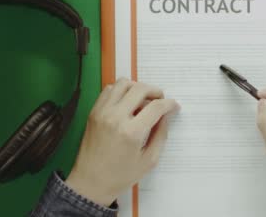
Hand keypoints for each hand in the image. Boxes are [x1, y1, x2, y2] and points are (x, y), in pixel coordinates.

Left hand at [66, 78, 179, 206]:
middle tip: (160, 101)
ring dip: (137, 88)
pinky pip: (109, 90)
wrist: (90, 182)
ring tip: (143, 99)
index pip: (156, 107)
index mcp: (131, 132)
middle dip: (156, 91)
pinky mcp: (94, 112)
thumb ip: (161, 134)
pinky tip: (127, 102)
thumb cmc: (122, 176)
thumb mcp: (149, 160)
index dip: (169, 104)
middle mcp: (116, 117)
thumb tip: (167, 115)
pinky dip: (121, 91)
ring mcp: (102, 112)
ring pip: (123, 84)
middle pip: (140, 89)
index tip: (174, 106)